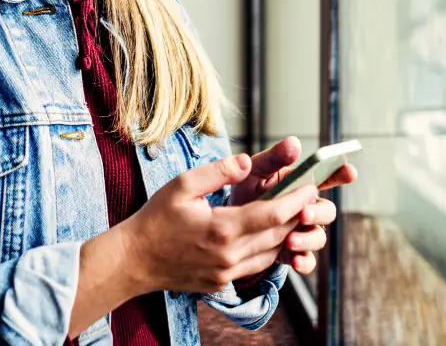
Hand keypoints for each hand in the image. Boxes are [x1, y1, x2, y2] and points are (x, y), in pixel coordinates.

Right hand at [120, 153, 319, 294]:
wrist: (135, 260)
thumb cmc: (156, 219)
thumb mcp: (182, 185)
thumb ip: (218, 171)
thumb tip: (247, 161)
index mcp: (222, 228)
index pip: (273, 214)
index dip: (296, 200)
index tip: (310, 187)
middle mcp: (229, 256)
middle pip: (278, 234)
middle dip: (297, 215)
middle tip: (310, 196)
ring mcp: (227, 274)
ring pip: (271, 253)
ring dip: (287, 233)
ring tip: (296, 213)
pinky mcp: (222, 283)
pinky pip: (257, 266)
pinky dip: (270, 250)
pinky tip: (272, 235)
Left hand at [227, 137, 357, 274]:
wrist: (229, 221)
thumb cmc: (247, 188)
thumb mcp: (256, 170)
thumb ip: (274, 157)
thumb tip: (294, 143)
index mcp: (302, 184)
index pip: (328, 177)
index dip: (341, 173)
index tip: (350, 171)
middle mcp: (308, 207)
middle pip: (327, 211)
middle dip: (318, 213)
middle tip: (302, 213)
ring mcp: (303, 231)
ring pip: (319, 237)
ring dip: (308, 239)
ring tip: (290, 240)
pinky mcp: (294, 252)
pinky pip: (308, 260)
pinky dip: (304, 261)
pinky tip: (294, 260)